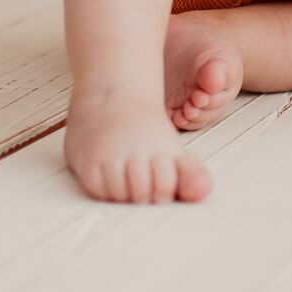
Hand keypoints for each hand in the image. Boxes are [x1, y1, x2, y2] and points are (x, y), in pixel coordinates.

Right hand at [64, 90, 214, 202]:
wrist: (112, 94)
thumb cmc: (145, 128)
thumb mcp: (172, 147)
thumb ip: (189, 173)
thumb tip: (203, 192)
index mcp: (161, 148)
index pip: (165, 188)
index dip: (163, 190)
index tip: (159, 177)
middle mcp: (136, 151)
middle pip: (143, 195)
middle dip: (144, 195)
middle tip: (141, 180)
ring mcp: (110, 156)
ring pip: (120, 196)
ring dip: (124, 195)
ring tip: (127, 179)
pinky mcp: (88, 160)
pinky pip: (98, 191)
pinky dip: (105, 191)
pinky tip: (110, 177)